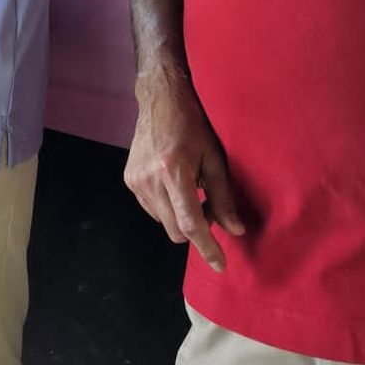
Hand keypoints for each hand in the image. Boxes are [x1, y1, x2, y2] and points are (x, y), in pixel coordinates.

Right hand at [124, 65, 245, 271]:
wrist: (160, 99)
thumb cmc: (193, 124)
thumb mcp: (215, 157)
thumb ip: (223, 196)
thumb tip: (235, 231)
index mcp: (174, 170)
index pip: (190, 222)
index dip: (207, 247)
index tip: (220, 265)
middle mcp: (150, 179)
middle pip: (175, 230)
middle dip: (195, 228)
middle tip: (208, 206)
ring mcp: (136, 180)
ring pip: (163, 222)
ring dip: (180, 217)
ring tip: (190, 190)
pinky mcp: (129, 179)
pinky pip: (152, 210)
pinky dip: (167, 207)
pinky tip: (174, 185)